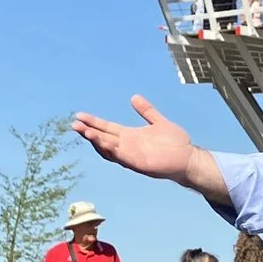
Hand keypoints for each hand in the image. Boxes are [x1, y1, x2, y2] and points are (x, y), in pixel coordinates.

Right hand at [71, 99, 211, 194]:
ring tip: (85, 132)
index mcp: (130, 136)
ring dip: (96, 141)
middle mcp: (127, 146)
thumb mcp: (158, 122)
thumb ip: (147, 111)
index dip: (93, 122)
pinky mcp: (138, 163)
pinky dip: (111, 150)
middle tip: (74, 124)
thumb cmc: (175, 143)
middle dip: (88, 131)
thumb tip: (134, 97)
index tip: (79, 115)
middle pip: (102, 138)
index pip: (106, 128)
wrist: (188, 158)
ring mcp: (131, 155)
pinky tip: (103, 143)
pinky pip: (121, 157)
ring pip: (108, 149)